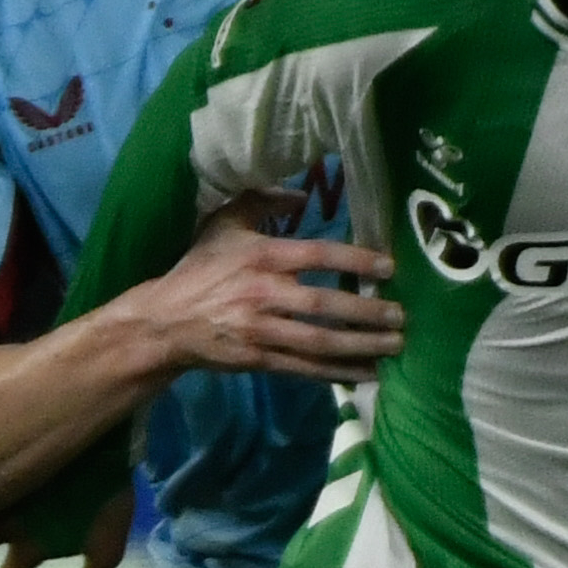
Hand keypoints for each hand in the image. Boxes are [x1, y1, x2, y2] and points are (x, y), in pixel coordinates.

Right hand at [128, 205, 404, 380]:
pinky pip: (306, 368)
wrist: (166, 320)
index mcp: (262, 256)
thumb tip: (301, 195)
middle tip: (402, 316)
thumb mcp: (226, 224)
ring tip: (395, 346)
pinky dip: (339, 372)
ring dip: (361, 345)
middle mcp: (264, 292)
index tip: (389, 267)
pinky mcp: (259, 359)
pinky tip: (369, 373)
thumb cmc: (202, 267)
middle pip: (324, 303)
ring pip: (319, 341)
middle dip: (367, 312)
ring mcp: (261, 330)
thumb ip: (263, 202)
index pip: (318, 254)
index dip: (356, 259)